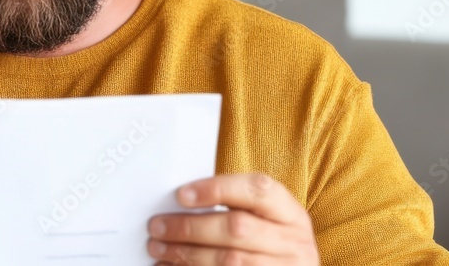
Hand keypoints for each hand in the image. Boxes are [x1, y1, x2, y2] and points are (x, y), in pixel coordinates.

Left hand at [147, 173, 318, 264]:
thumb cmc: (271, 240)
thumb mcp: (267, 218)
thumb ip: (234, 206)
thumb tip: (182, 200)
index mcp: (290, 213)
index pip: (256, 190)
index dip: (217, 190)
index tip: (182, 194)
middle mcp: (292, 242)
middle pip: (237, 229)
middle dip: (191, 227)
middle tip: (157, 225)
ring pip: (229, 261)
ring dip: (187, 254)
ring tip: (158, 247)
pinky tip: (171, 265)